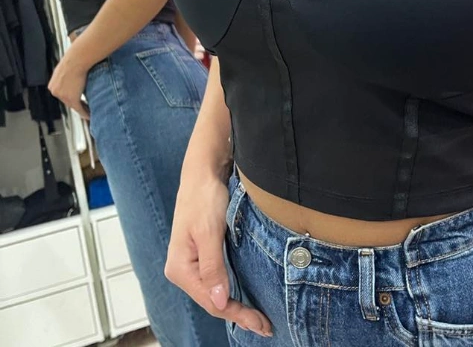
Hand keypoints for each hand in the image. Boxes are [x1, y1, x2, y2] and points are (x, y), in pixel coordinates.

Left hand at [48, 54, 90, 119]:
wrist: (77, 59)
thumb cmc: (75, 59)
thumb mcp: (67, 68)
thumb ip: (68, 75)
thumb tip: (75, 76)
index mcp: (53, 85)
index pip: (63, 94)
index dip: (72, 97)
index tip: (79, 100)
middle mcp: (56, 91)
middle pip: (67, 101)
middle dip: (78, 104)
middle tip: (86, 108)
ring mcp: (63, 96)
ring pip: (73, 105)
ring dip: (82, 109)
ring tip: (89, 112)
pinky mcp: (72, 99)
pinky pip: (79, 109)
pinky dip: (85, 113)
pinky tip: (90, 115)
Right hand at [165, 172, 272, 336]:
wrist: (203, 172)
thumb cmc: (203, 197)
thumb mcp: (210, 231)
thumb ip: (213, 267)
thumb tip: (218, 301)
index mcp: (180, 268)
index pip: (211, 301)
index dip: (236, 314)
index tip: (259, 322)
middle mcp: (185, 269)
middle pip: (214, 300)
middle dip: (239, 314)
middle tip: (265, 326)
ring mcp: (195, 262)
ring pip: (218, 291)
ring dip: (238, 304)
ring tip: (258, 317)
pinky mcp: (205, 253)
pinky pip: (220, 278)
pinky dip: (234, 289)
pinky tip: (246, 294)